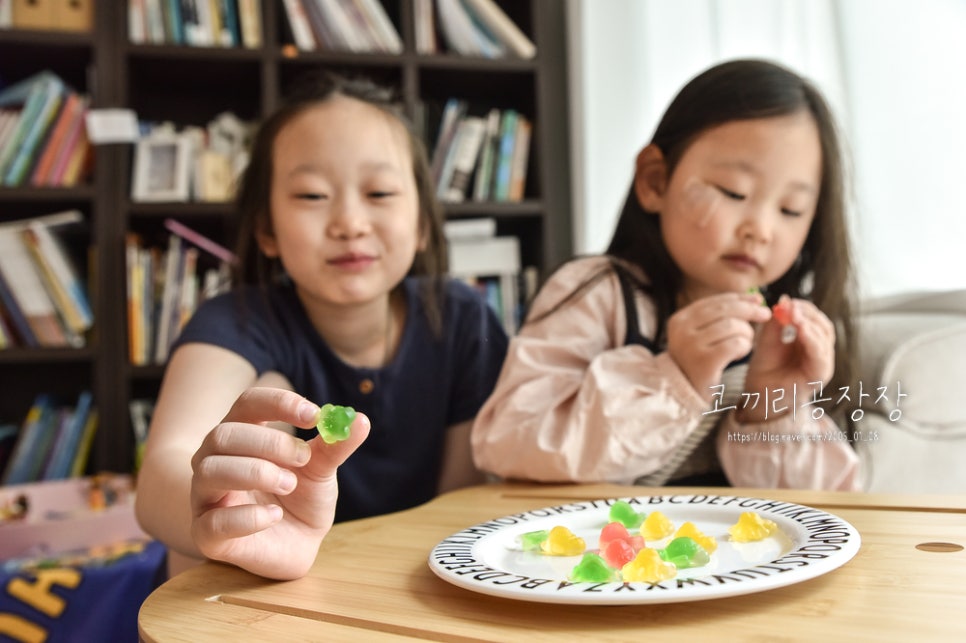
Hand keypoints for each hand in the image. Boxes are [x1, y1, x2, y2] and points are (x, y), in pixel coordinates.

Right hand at [189, 387, 368, 579]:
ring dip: (256, 472)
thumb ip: (335, 445)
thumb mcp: (322, 470)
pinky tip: (275, 516)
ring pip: (210, 471)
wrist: (298, 546)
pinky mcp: (207, 536)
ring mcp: (206, 497)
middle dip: (269, 442)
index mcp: (243, 434)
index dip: (278, 402)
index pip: (248, 403)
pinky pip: (214, 521)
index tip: (313, 414)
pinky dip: (247, 517)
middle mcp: (215, 460)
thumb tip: (360, 420)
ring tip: (290, 485)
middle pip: (224, 434)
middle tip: (303, 457)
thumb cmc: (301, 498)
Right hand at [667, 292, 770, 397]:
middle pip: (725, 310)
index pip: (716, 301)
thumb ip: (722, 316)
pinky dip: (744, 347)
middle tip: (765, 315)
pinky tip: (740, 354)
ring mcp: (691, 345)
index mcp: (681, 319)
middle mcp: (682, 330)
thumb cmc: (698, 361)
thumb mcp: (701, 334)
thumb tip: (756, 299)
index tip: (758, 300)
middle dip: (749, 310)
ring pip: (733, 326)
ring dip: (746, 334)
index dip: (740, 299)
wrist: (684, 393)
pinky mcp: (704, 361)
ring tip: (744, 344)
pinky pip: (736, 344)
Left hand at [739, 297, 835, 421]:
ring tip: (795, 316)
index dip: (803, 308)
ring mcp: (822, 364)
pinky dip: (812, 340)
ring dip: (810, 324)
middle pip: (823, 326)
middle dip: (808, 314)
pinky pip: (820, 355)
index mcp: (809, 341)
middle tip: (792, 306)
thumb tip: (784, 299)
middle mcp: (819, 352)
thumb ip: (776, 322)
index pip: (814, 319)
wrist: (758, 394)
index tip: (788, 301)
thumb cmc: (765, 368)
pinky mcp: (819, 375)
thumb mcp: (768, 339)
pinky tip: (801, 331)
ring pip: (825, 338)